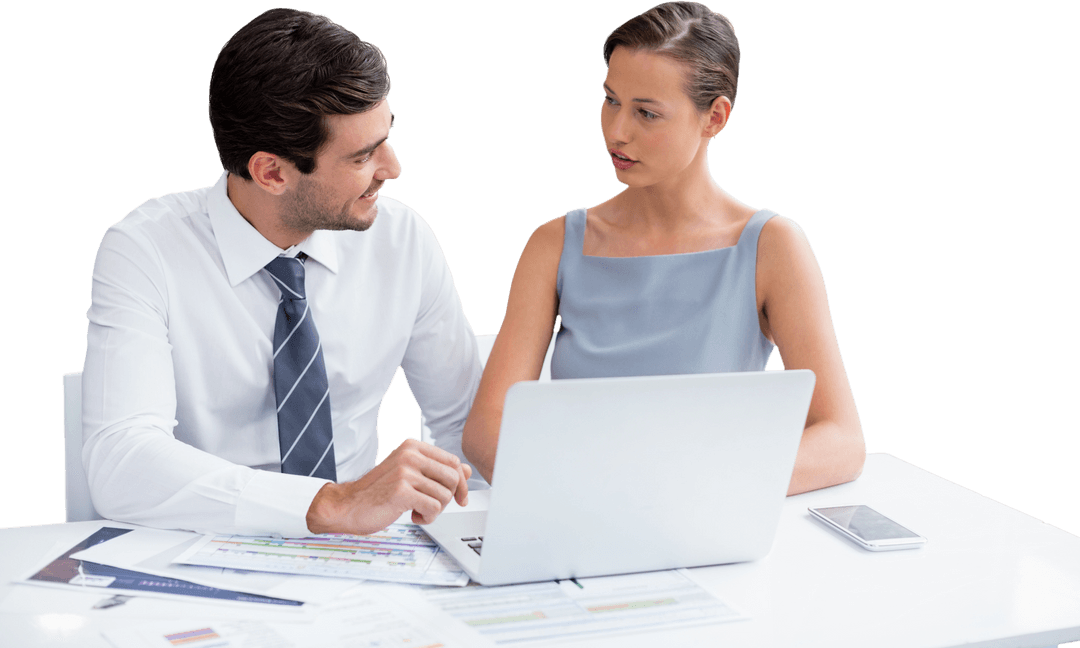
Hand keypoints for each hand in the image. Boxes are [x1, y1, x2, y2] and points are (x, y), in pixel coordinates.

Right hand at [305, 437, 470, 534]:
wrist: (348, 506)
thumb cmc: (378, 492)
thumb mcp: (410, 476)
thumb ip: (437, 471)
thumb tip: (467, 470)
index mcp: (413, 446)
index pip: (453, 461)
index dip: (461, 483)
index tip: (460, 498)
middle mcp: (410, 454)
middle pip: (453, 478)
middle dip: (448, 498)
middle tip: (431, 506)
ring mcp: (405, 471)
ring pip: (444, 495)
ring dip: (434, 510)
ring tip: (417, 510)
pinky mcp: (402, 491)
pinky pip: (434, 508)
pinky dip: (427, 517)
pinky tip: (413, 516)